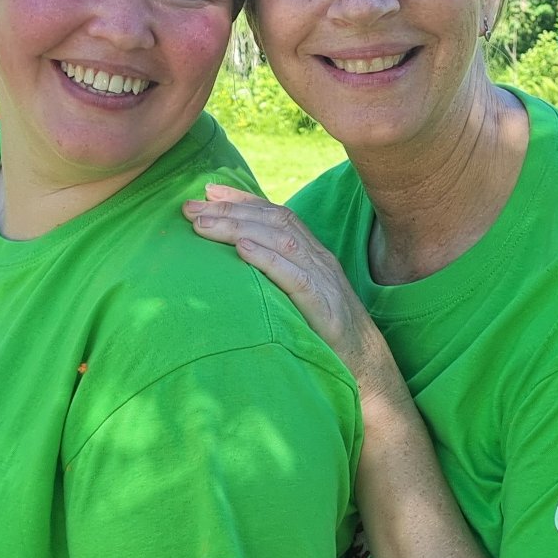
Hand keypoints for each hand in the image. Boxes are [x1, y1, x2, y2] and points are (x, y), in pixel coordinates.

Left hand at [182, 185, 401, 398]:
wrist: (368, 367)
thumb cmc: (327, 333)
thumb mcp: (300, 296)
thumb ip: (276, 275)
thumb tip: (234, 263)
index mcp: (313, 254)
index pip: (276, 213)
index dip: (242, 199)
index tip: (207, 190)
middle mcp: (319, 259)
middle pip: (273, 221)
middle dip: (230, 210)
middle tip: (190, 208)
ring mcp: (324, 281)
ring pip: (281, 241)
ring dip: (238, 229)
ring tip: (203, 225)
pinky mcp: (325, 308)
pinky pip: (296, 278)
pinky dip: (268, 260)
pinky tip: (242, 251)